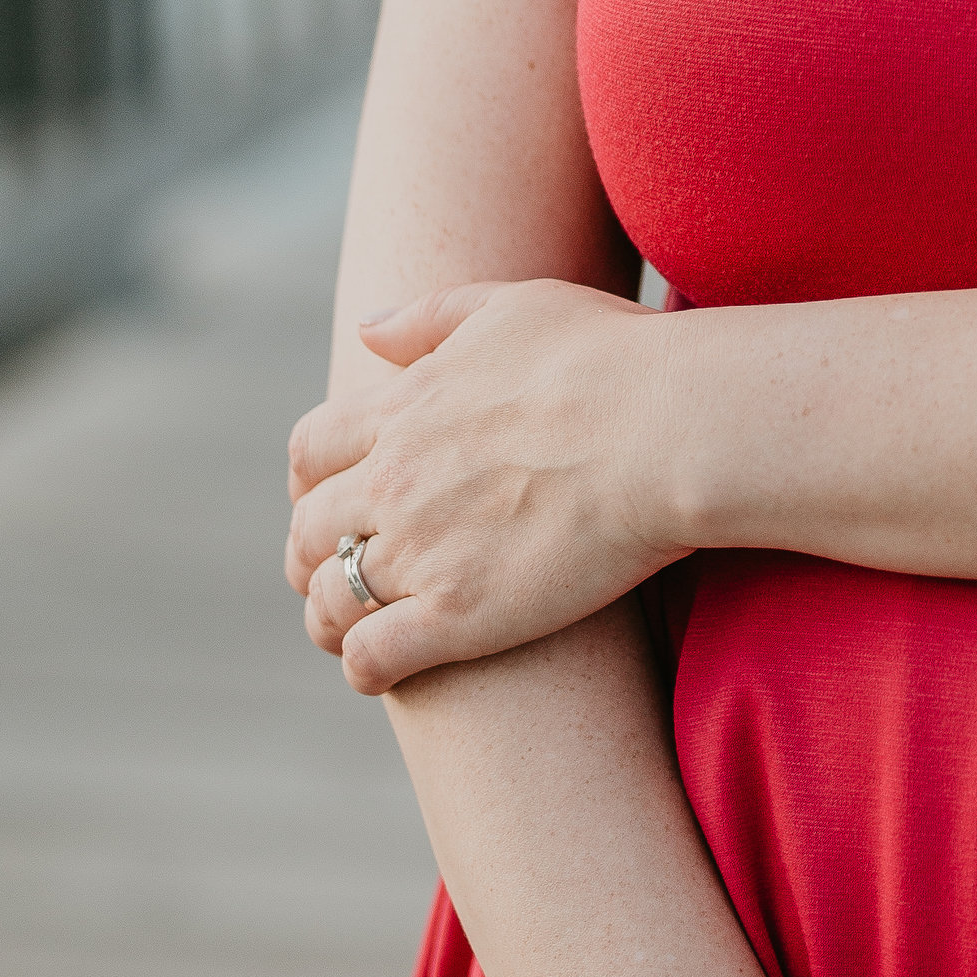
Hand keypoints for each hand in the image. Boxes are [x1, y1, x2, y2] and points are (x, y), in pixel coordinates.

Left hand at [285, 281, 692, 691]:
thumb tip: (367, 330)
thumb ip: (431, 318)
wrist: (666, 427)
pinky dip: (362, 667)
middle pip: (310, 528)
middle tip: (333, 572)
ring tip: (350, 630)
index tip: (327, 499)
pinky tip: (382, 670)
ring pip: (329, 599)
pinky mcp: (456, 616)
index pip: (312, 451)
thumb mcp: (512, 307)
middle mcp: (394, 479)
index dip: (311, 482)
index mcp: (404, 408)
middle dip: (311, 554)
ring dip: (328, 617)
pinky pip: (370, 657)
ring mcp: (420, 550)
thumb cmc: (608, 357)